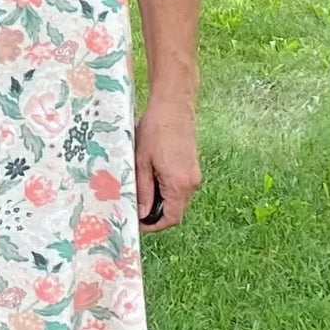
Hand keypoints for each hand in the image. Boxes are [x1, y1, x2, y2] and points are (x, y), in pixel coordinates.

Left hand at [135, 100, 200, 232]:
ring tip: (140, 189)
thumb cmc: (155, 129)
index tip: (139, 223)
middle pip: (175, 210)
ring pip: (177, 198)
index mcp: (179, 184)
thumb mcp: (142, 162)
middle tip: (135, 207)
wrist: (173, 105)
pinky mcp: (192, 165)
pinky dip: (167, 187)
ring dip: (161, 199)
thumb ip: (144, 190)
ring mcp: (194, 173)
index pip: (171, 218)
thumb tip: (142, 213)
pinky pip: (180, 186)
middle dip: (156, 213)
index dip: (154, 225)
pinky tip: (151, 176)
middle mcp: (191, 182)